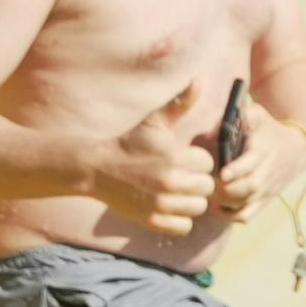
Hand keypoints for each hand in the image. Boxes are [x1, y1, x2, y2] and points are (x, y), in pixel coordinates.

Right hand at [89, 81, 217, 234]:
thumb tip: (200, 79)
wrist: (97, 168)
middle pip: (207, 187)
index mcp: (174, 157)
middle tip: (182, 175)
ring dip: (191, 201)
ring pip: (198, 208)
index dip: (199, 161)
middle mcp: (170, 182)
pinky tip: (170, 206)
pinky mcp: (151, 221)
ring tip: (178, 191)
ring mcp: (160, 205)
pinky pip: (183, 227)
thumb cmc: (130, 143)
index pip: (208, 164)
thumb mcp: (154, 121)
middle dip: (198, 181)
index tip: (185, 158)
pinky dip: (180, 220)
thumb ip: (180, 103)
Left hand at [213, 110, 304, 221]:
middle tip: (208, 185)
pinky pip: (247, 215)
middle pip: (248, 189)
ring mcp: (265, 190)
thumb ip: (237, 118)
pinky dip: (230, 216)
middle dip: (226, 190)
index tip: (223, 173)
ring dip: (225, 204)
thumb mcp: (258, 115)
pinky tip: (217, 207)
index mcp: (263, 152)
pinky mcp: (264, 201)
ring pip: (245, 205)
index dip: (236, 171)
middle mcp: (266, 174)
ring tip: (209, 196)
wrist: (296, 150)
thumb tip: (211, 134)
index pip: (251, 165)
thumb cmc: (269, 130)